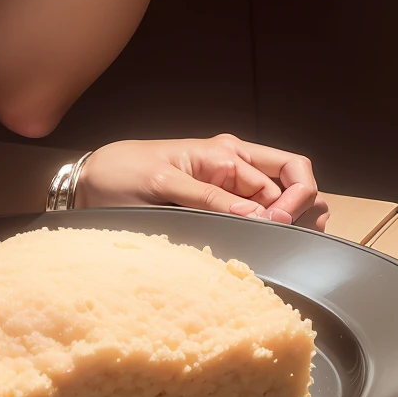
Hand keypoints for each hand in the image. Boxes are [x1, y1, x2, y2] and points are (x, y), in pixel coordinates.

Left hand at [78, 135, 327, 228]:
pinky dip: (275, 227)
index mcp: (226, 153)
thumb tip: (259, 215)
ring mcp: (230, 186)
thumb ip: (209, 198)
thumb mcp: (163, 184)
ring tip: (289, 242)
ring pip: (283, 199)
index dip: (293, 201)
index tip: (278, 226)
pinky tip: (273, 244)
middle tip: (292, 238)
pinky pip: (259, 213)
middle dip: (304, 208)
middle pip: (295, 182)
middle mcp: (235, 166)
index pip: (288, 172)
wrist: (93, 181)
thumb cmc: (124, 173)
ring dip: (295, 219)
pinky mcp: (220, 206)